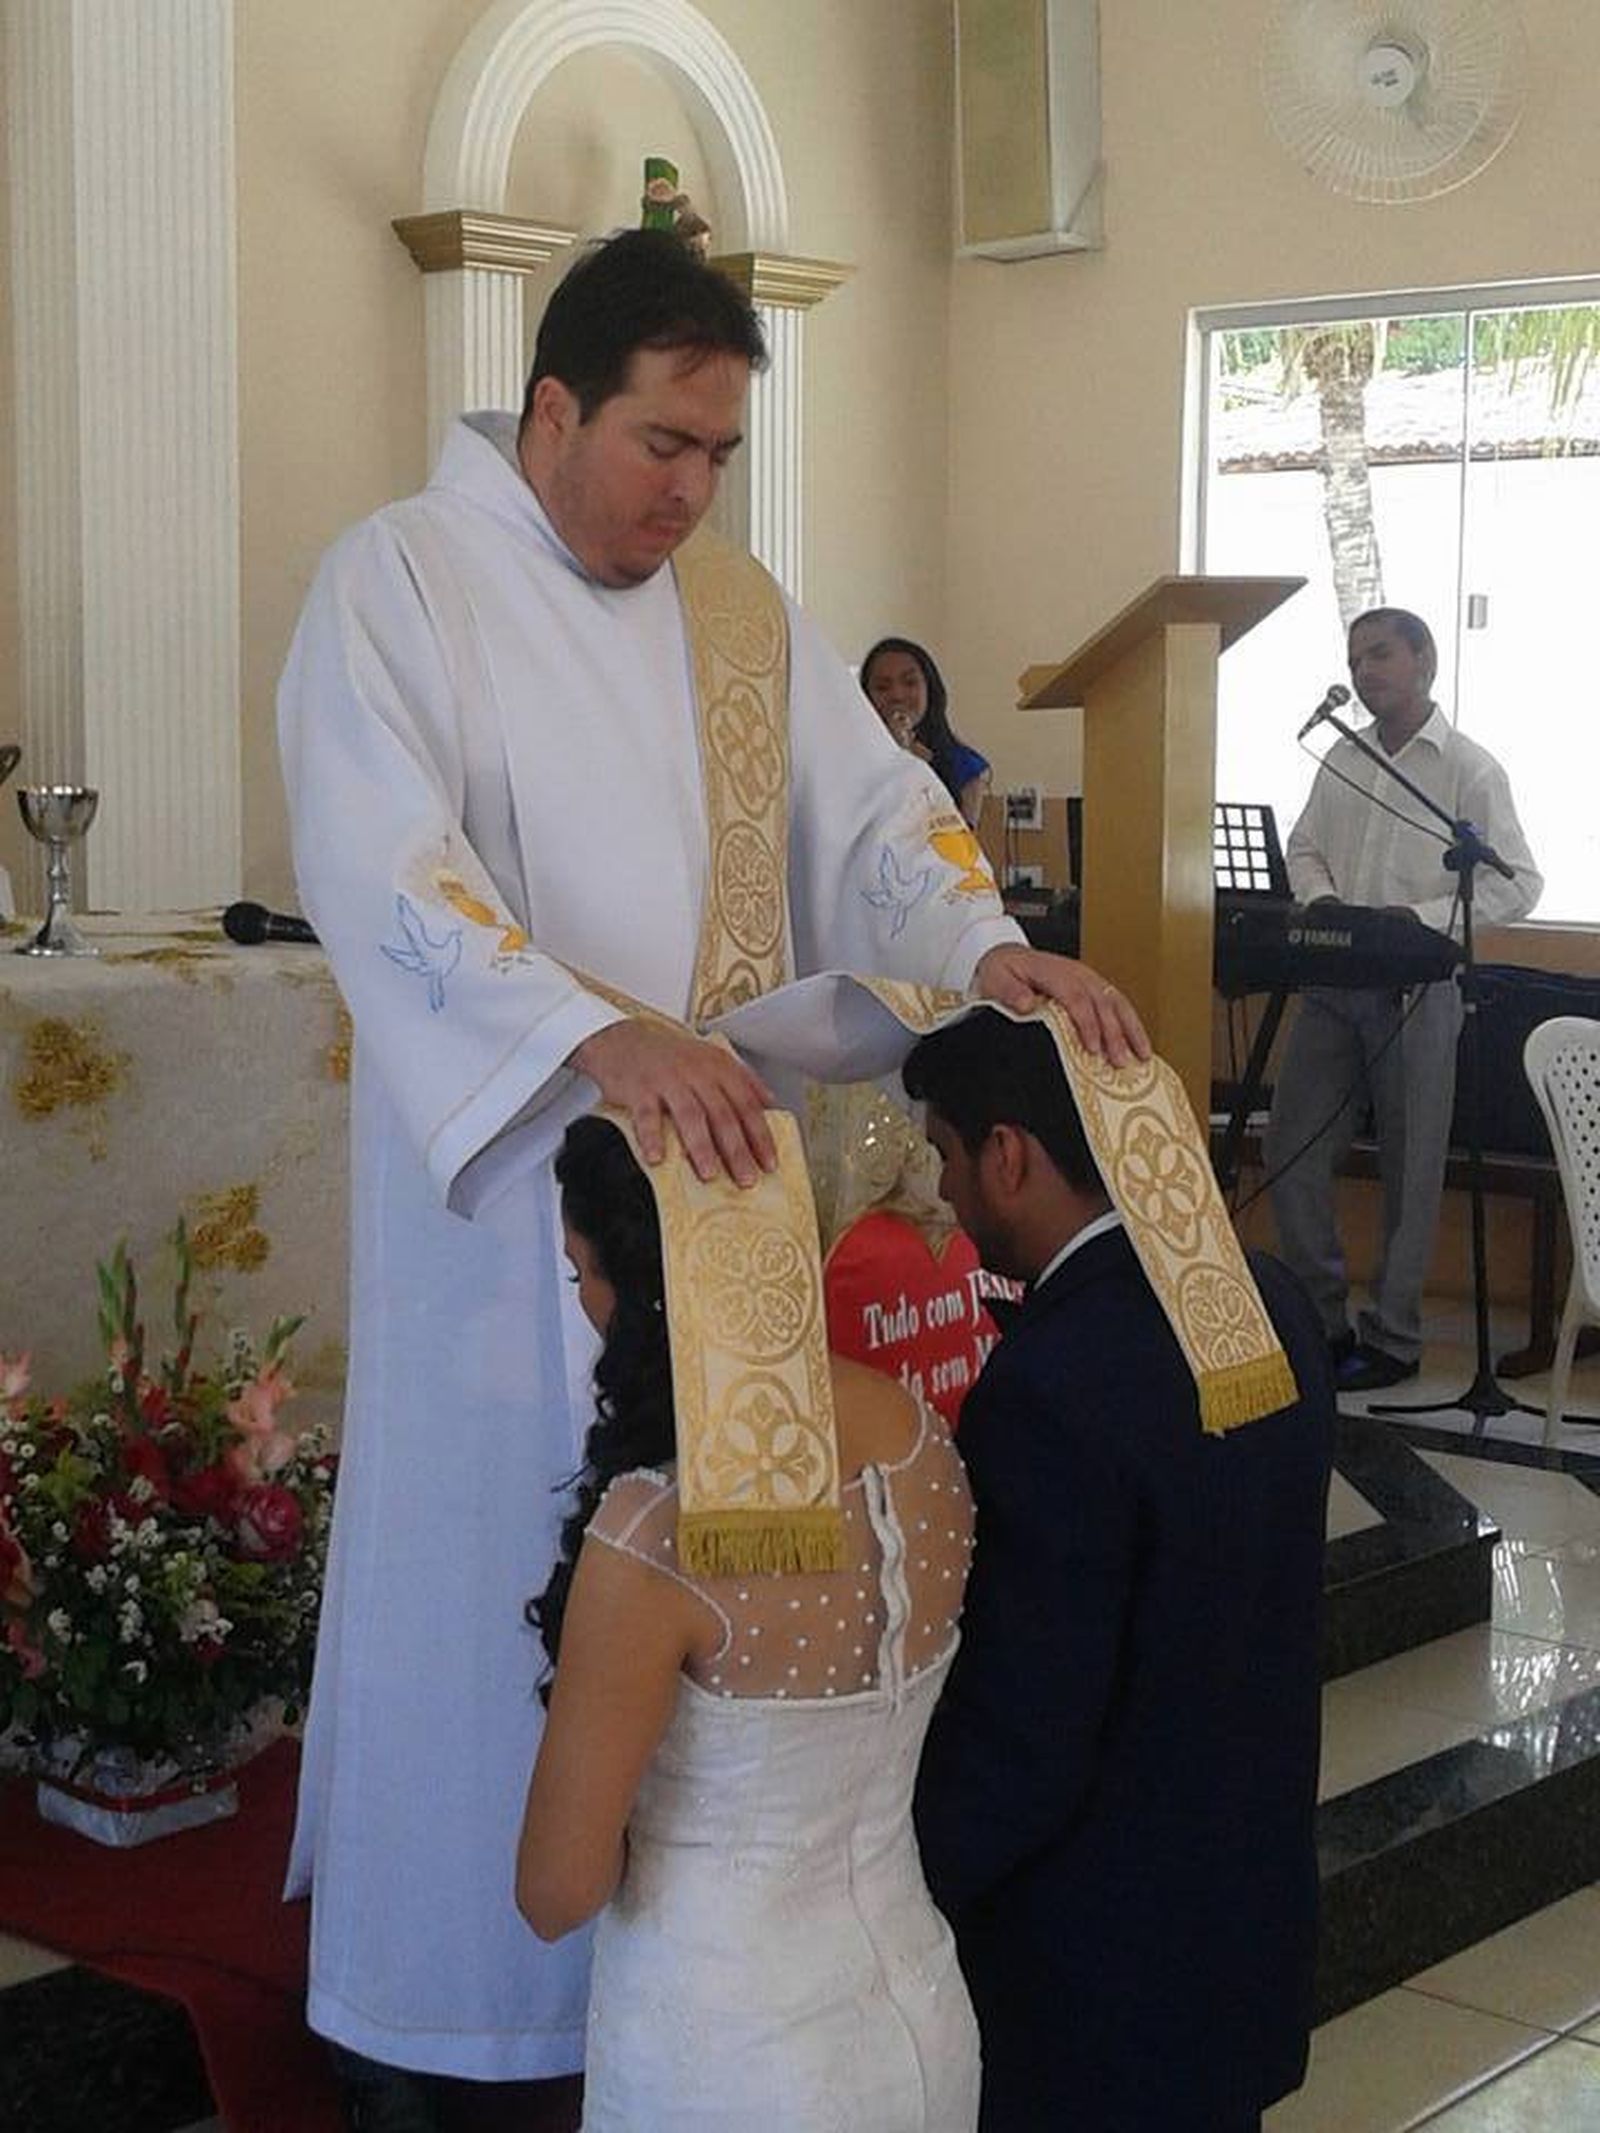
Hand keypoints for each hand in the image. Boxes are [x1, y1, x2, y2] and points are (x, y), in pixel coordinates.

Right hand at [570, 1020, 777, 1185]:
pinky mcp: (639, 1088)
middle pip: (723, 1115)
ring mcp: (668, 1080)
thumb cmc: (672, 1057)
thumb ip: (743, 1080)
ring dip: (701, 1147)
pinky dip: (652, 1137)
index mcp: (719, 1068)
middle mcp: (697, 1072)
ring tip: (709, 1174)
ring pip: (690, 1115)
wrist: (625, 1038)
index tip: (769, 1163)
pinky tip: (657, 1158)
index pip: (747, 1104)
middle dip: (737, 1151)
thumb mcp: (712, 1059)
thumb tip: (770, 1105)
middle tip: (746, 1179)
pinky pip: (647, 1115)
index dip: (760, 1136)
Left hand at [973, 946, 1150, 1065]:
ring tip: (1142, 1055)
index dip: (1087, 1024)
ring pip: (1117, 1003)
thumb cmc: (1002, 971)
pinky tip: (1140, 1043)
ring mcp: (1089, 979)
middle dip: (1114, 1034)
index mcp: (1055, 972)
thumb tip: (1027, 1004)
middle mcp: (1077, 974)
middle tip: (1119, 1062)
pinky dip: (1132, 1024)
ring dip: (1131, 1030)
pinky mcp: (1095, 987)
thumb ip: (1010, 991)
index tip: (1092, 1049)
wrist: (1007, 957)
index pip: (1076, 999)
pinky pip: (1118, 1004)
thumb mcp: (996, 979)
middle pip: (1102, 1003)